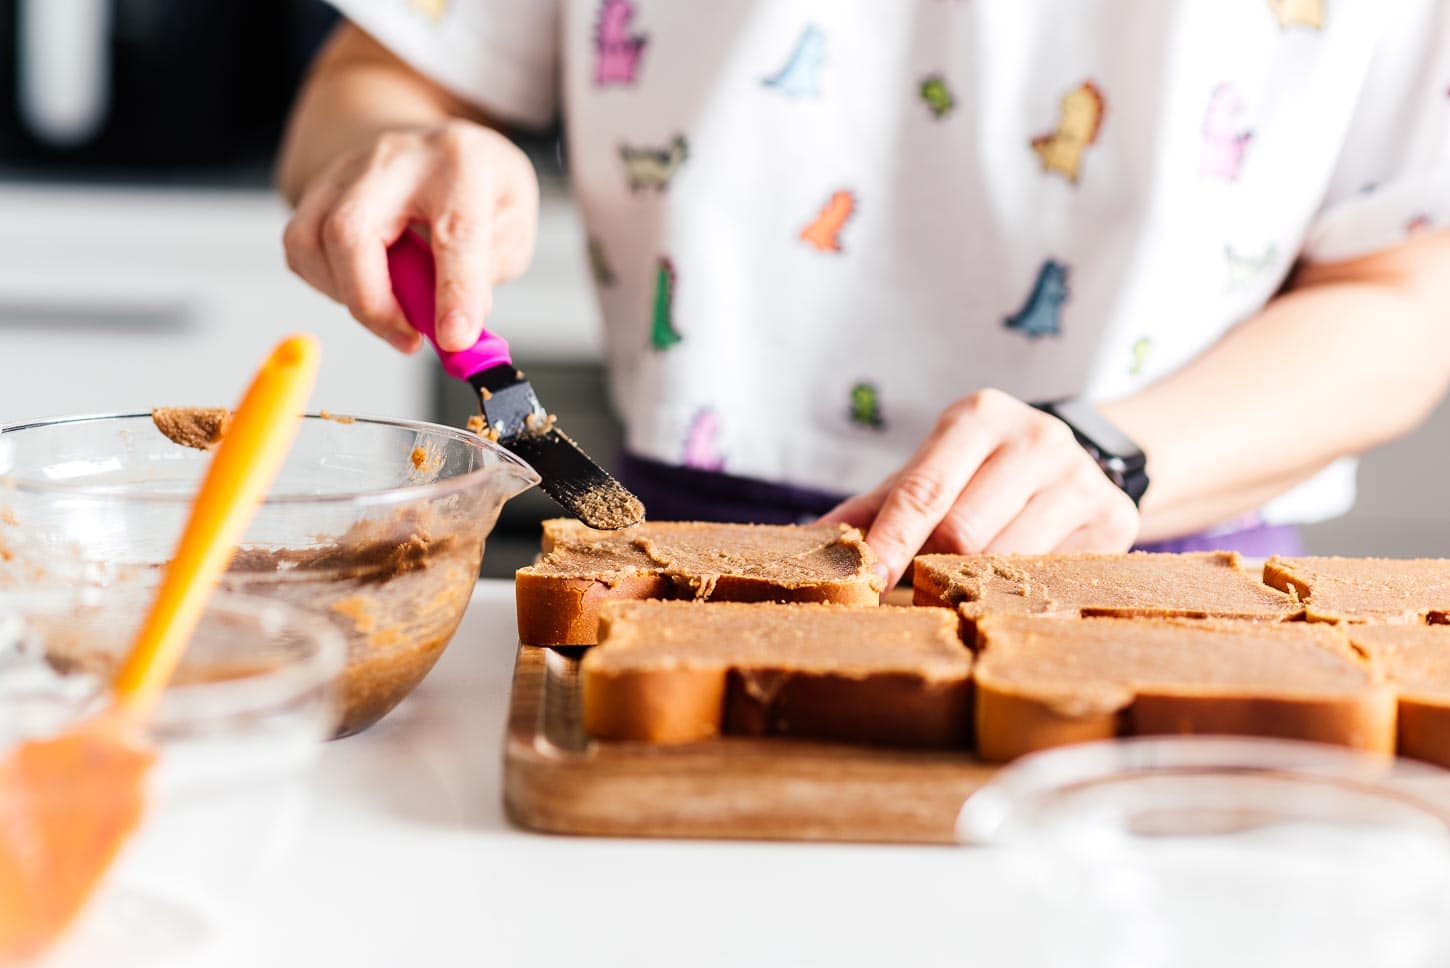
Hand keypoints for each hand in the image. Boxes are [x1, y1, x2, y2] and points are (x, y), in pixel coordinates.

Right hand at [282, 120, 538, 353]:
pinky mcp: (314, 190)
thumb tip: (454, 323)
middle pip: (351, 231)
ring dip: (349, 298)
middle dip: (374, 303)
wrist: (433, 149)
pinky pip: (300, 251)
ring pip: (311, 243)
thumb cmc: (477, 188)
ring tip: (394, 312)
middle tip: (408, 338)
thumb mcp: (513, 222)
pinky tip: (368, 287)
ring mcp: (345, 170)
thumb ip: (489, 271)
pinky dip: (329, 285)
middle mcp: (394, 157)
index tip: (453, 339)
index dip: (454, 292)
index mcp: (460, 160)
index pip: (455, 231)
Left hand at [822, 389, 1139, 586]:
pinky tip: (1008, 597)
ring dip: (975, 589)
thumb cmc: (979, 475)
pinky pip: (1054, 580)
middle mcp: (1037, 438)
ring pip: (1010, 560)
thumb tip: (804, 544)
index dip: (893, 540)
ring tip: (960, 595)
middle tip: (916, 593)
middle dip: (932, 570)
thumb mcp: (927, 476)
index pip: (925, 489)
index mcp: (979, 416)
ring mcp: (1082, 479)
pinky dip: (1021, 598)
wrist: (1079, 460)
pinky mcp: (1116, 519)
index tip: (869, 581)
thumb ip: (870, 510)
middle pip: (965, 533)